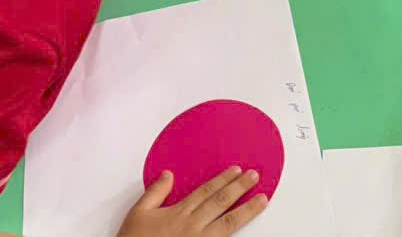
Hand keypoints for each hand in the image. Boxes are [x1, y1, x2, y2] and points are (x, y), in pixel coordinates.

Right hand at [117, 167, 266, 236]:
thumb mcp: (138, 213)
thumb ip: (155, 192)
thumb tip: (168, 174)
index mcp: (179, 213)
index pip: (206, 192)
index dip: (223, 180)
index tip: (237, 170)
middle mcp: (192, 226)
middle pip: (221, 203)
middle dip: (240, 188)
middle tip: (256, 176)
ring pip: (228, 223)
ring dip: (247, 210)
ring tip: (263, 200)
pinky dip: (235, 234)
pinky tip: (246, 229)